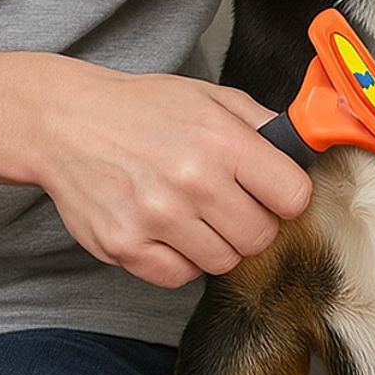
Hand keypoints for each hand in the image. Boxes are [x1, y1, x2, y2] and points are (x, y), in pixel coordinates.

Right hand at [0, 51, 311, 287]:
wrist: (66, 122)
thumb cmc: (143, 109)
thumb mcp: (210, 97)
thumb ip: (263, 125)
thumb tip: (307, 148)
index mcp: (221, 141)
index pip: (293, 196)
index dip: (286, 196)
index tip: (271, 191)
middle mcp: (192, 182)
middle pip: (261, 236)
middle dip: (253, 222)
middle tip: (228, 202)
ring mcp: (157, 219)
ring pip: (224, 261)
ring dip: (217, 242)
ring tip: (193, 212)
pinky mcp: (126, 247)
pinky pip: (181, 277)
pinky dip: (180, 260)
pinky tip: (167, 229)